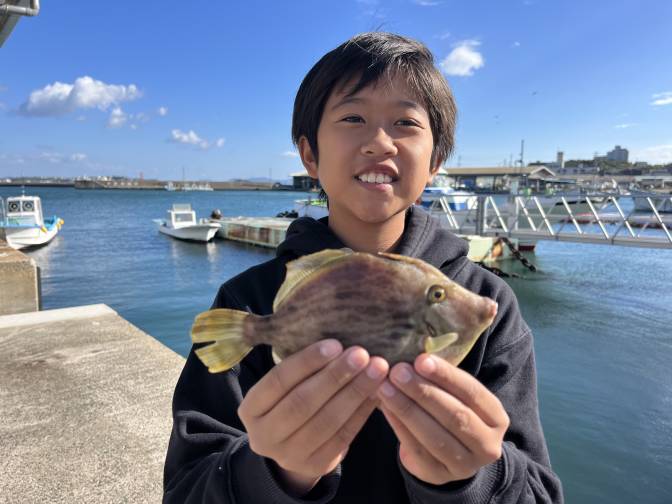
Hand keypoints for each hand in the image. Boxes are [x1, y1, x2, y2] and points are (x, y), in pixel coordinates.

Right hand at [237, 339, 388, 495]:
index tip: (335, 344)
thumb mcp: (282, 388)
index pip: (278, 380)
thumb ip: (299, 370)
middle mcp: (264, 436)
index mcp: (251, 409)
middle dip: (336, 376)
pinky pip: (343, 436)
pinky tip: (376, 392)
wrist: (289, 448)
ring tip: (376, 370)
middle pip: (303, 402)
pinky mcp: (316, 465)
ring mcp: (289, 455)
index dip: (307, 361)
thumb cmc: (289, 402)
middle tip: (362, 354)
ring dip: (355, 392)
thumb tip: (337, 341)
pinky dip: (362, 412)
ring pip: (327, 421)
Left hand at [377, 354, 508, 484]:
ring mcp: (466, 465)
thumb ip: (442, 379)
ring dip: (407, 409)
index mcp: (496, 417)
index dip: (446, 376)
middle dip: (423, 392)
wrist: (447, 455)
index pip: (473, 392)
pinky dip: (399, 426)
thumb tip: (416, 354)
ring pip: (435, 436)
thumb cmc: (450, 411)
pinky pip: (417, 450)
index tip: (420, 359)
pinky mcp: (439, 475)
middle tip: (397, 371)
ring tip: (385, 387)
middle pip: (455, 416)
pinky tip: (385, 407)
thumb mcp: (456, 396)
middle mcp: (487, 444)